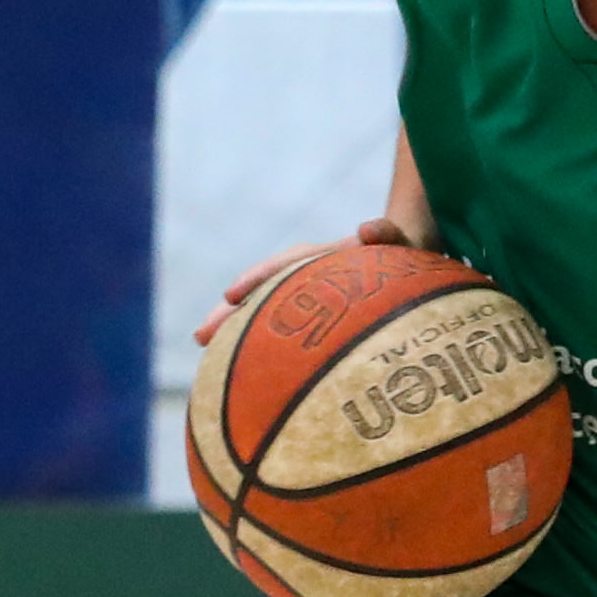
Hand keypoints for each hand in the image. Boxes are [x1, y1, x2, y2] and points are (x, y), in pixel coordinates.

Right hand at [192, 218, 411, 345]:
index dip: (257, 278)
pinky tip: (238, 367)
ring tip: (206, 349)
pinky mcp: (303, 313)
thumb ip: (387, 232)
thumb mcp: (396, 238)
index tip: (232, 294)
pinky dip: (256, 343)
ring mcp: (298, 294)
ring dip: (233, 329)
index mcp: (317, 256)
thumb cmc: (396, 250)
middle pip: (258, 291)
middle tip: (200, 335)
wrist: (395, 254)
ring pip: (259, 311)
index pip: (281, 265)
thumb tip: (369, 229)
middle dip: (229, 312)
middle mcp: (299, 273)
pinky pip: (274, 328)